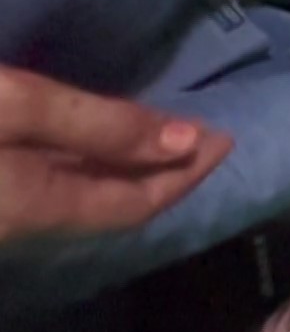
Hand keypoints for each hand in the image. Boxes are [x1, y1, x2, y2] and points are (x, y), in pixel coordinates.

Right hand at [0, 68, 231, 244]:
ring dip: (127, 165)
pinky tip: (98, 138)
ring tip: (165, 131)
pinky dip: (89, 161)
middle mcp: (20, 225)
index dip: (185, 175)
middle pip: (110, 203)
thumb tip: (186, 142)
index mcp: (37, 210)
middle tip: (203, 132)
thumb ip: (100, 126)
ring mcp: (1, 212)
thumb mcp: (16, 105)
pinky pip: (52, 183)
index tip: (225, 139)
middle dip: (162, 168)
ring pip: (79, 194)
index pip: (136, 205)